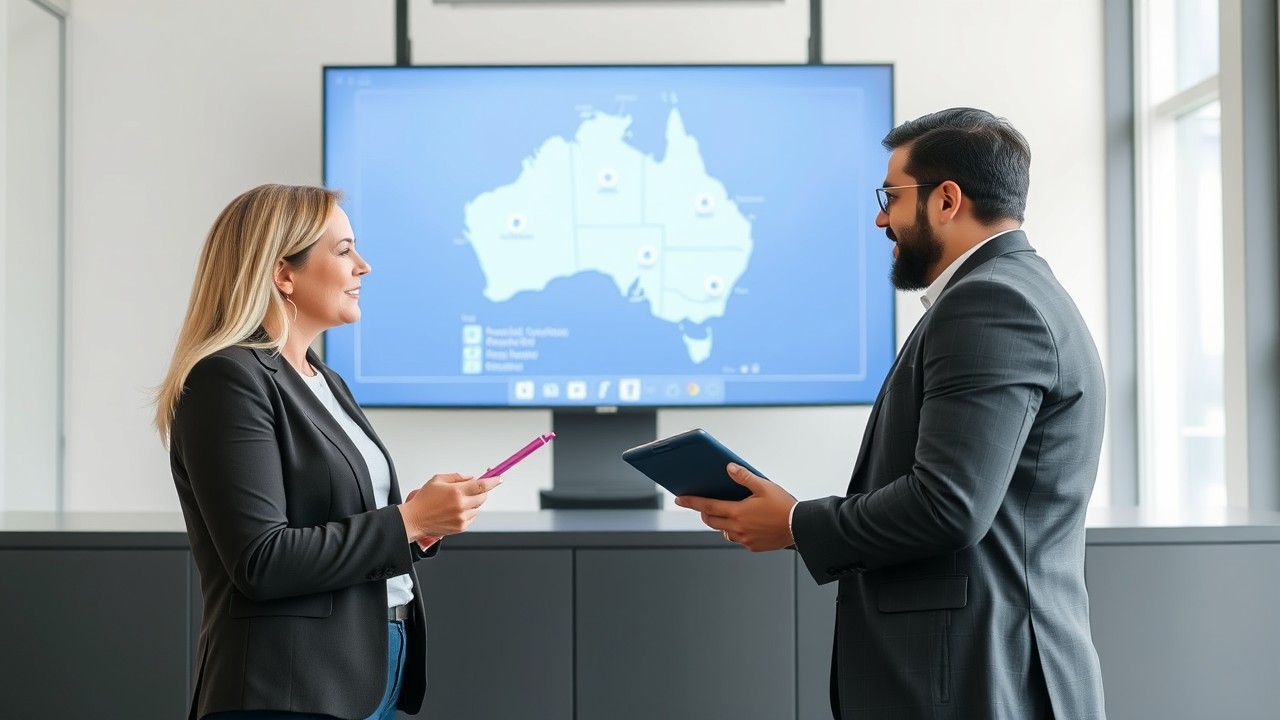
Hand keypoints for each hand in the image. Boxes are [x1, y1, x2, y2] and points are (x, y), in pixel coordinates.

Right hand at [398, 472, 500, 540]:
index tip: (498, 478)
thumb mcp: (438, 480)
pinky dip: (468, 513)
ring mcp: (462, 518)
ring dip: (473, 503)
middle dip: (480, 491)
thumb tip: (471, 478)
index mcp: (456, 492)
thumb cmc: (424, 500)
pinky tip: (455, 511)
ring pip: (478, 507)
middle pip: (483, 497)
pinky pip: (473, 517)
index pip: (481, 485)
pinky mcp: (461, 527)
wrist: (415, 519)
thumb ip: (457, 477)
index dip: (493, 481)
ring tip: (456, 502)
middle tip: (470, 490)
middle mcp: (461, 505)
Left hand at [673, 463, 796, 551]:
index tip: (678, 499)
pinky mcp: (753, 546)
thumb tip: (729, 468)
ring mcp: (745, 539)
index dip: (691, 502)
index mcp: (738, 512)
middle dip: (704, 512)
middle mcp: (738, 528)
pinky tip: (744, 523)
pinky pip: (737, 539)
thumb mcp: (765, 486)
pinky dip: (735, 531)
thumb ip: (744, 477)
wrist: (801, 527)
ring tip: (728, 512)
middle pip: (711, 521)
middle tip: (704, 505)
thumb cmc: (784, 506)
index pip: (707, 506)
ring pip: (723, 531)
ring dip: (720, 522)